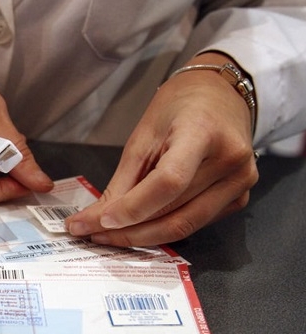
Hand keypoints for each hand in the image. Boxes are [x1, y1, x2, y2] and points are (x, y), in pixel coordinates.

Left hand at [65, 53, 258, 246]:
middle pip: (175, 212)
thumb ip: (122, 182)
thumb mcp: (143, 137)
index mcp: (203, 133)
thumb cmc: (178, 109)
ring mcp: (240, 182)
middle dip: (128, 230)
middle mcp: (230, 161)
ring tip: (109, 235)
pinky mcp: (240, 199)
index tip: (100, 221)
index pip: (168, 182)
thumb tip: (96, 219)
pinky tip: (139, 227)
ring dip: (143, 237)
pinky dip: (163, 230)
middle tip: (93, 234)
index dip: (133, 208)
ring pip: (184, 226)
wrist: (219, 97)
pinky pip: (195, 224)